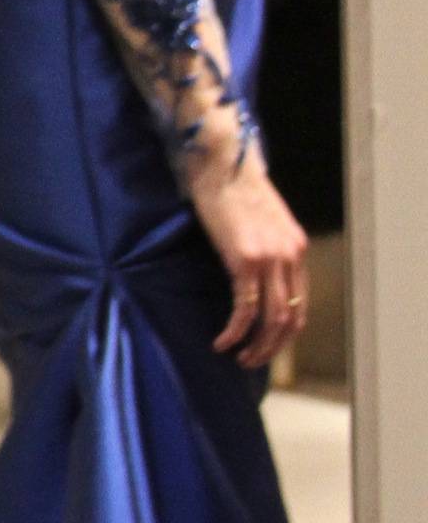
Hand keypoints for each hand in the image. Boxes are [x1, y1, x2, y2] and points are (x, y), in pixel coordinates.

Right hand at [194, 155, 307, 369]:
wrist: (223, 161)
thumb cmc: (233, 186)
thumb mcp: (259, 219)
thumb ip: (265, 245)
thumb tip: (253, 273)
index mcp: (296, 247)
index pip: (300, 303)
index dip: (284, 331)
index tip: (266, 344)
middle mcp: (290, 256)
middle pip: (290, 318)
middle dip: (273, 347)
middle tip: (253, 361)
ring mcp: (270, 259)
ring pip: (272, 319)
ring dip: (257, 346)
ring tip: (240, 358)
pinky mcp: (244, 259)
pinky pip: (244, 308)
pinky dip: (235, 331)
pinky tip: (222, 341)